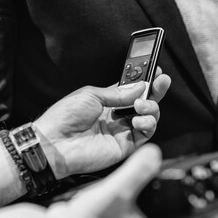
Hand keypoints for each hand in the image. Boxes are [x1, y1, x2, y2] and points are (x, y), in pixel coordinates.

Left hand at [34, 70, 170, 178]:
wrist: (55, 142)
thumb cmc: (65, 117)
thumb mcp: (92, 95)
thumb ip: (119, 93)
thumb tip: (141, 87)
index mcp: (107, 101)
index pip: (132, 89)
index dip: (145, 81)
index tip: (156, 70)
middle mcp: (117, 115)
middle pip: (144, 102)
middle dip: (156, 91)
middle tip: (162, 81)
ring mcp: (122, 131)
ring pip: (148, 118)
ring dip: (151, 108)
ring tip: (141, 105)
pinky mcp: (125, 146)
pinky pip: (145, 134)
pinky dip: (148, 125)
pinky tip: (139, 120)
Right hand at [68, 144, 216, 217]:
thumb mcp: (115, 193)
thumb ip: (138, 170)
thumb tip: (154, 152)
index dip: (212, 206)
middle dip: (194, 201)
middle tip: (208, 183)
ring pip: (164, 217)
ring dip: (174, 201)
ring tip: (185, 183)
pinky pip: (148, 217)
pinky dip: (155, 204)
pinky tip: (153, 191)